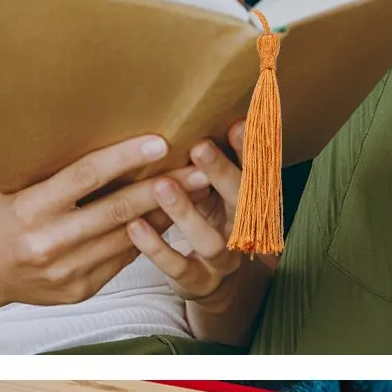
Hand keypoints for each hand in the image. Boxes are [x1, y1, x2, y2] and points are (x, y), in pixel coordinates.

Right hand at [0, 134, 212, 311]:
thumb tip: (106, 144)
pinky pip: (120, 260)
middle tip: (198, 171)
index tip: (159, 144)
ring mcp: (65, 271)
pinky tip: (163, 221)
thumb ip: (52, 175)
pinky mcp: (78, 289)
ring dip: (163, 215)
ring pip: (126, 238)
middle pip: (115, 210)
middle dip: (162, 189)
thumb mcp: (12, 190)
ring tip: (192, 194)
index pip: (84, 178)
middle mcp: (48, 242)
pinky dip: (143, 239)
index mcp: (29, 210)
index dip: (124, 159)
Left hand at [123, 119, 275, 306]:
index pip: (257, 170)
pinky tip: (134, 225)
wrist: (214, 281)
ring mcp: (222, 259)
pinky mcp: (197, 281)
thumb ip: (209, 163)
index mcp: (252, 199)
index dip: (250, 148)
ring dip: (185, 211)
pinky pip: (178, 265)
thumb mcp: (214, 190)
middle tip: (199, 147)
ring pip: (209, 238)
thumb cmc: (208, 220)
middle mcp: (244, 229)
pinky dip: (156, 246)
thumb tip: (194, 110)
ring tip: (161, 185)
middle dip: (222, 173)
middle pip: (242, 201)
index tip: (235, 122)